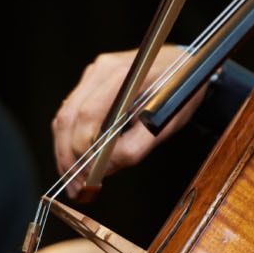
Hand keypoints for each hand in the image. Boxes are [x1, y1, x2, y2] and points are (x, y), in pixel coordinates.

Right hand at [51, 45, 205, 196]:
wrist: (188, 65)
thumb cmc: (181, 92)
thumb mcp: (166, 123)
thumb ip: (135, 147)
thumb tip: (104, 169)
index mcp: (123, 76)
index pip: (89, 114)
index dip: (83, 148)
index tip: (88, 176)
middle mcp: (102, 70)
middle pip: (69, 116)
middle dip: (68, 155)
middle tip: (75, 187)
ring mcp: (94, 74)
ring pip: (65, 115)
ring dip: (65, 150)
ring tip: (73, 181)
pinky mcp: (91, 82)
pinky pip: (72, 112)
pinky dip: (70, 139)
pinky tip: (76, 161)